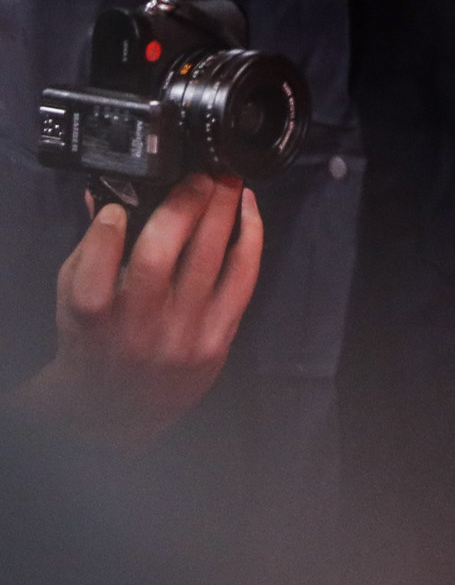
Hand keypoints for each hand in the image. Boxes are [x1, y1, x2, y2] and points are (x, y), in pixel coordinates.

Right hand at [11, 175, 262, 446]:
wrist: (116, 409)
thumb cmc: (92, 341)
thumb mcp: (74, 299)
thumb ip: (89, 248)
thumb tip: (107, 192)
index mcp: (90, 320)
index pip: (95, 270)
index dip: (107, 231)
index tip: (118, 204)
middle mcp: (136, 330)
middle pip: (159, 257)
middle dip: (182, 206)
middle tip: (198, 174)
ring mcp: (181, 336)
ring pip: (208, 260)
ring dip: (222, 210)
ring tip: (227, 179)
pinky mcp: (218, 340)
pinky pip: (242, 279)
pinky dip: (250, 238)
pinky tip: (249, 209)